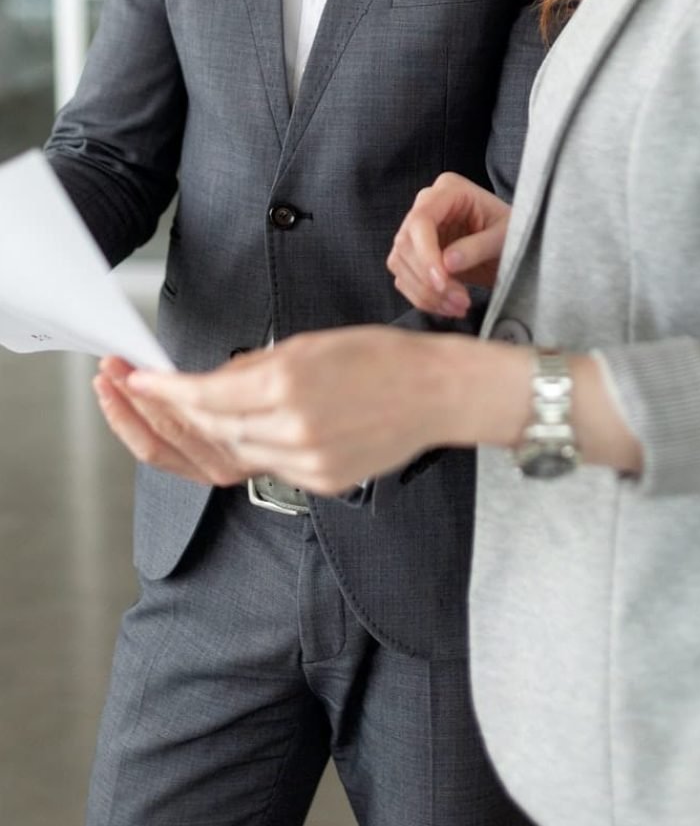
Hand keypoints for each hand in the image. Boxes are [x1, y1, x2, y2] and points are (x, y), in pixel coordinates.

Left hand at [122, 328, 485, 493]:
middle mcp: (294, 428)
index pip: (204, 395)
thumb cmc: (381, 357)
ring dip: (207, 431)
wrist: (436, 392)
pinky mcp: (322, 481)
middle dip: (171, 414)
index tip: (136, 383)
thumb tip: (210, 382)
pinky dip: (249, 446)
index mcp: (289, 384)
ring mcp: (308, 462)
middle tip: (142, 395)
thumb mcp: (309, 343)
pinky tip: (245, 426)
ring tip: (190, 408)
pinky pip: (268, 466)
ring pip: (235, 452)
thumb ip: (255, 367)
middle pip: (211, 429)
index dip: (163, 392)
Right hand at [387, 174, 510, 318]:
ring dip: (426, 293)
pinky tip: (449, 306)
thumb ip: (478, 247)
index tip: (442, 282)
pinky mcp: (414, 255)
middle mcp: (426, 205)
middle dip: (429, 280)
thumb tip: (447, 264)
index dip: (426, 254)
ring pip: (401, 263)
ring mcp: (416, 230)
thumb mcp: (505, 236)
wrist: (513, 246)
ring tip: (459, 307)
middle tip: (461, 302)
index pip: (421, 220)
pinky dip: (424, 298)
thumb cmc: (514, 232)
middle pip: (406, 244)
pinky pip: (404, 278)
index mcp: (449, 190)